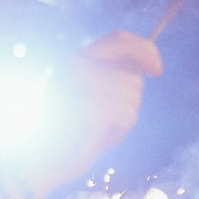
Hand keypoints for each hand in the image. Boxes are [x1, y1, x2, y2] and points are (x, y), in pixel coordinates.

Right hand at [10, 29, 155, 198]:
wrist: (41, 160)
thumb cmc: (73, 131)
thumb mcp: (97, 97)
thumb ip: (116, 78)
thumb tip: (149, 66)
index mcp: (77, 59)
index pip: (121, 39)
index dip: (147, 51)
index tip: (157, 70)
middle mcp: (75, 64)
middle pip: (133, 77)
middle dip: (130, 102)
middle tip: (105, 119)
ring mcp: (78, 82)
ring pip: (132, 97)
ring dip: (124, 120)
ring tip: (98, 128)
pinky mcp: (85, 104)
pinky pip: (126, 115)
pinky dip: (118, 131)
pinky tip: (98, 137)